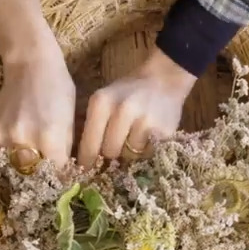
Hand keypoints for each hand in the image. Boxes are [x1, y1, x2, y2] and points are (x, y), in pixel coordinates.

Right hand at [0, 44, 74, 168]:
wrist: (30, 65)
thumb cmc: (57, 90)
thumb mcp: (69, 122)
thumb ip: (65, 152)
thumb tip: (62, 177)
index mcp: (48, 137)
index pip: (55, 174)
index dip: (60, 177)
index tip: (62, 179)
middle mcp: (23, 139)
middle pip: (31, 174)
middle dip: (39, 174)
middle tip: (44, 167)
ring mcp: (2, 135)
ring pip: (13, 165)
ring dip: (21, 163)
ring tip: (29, 148)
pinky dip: (8, 150)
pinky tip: (15, 135)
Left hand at [79, 48, 197, 165]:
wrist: (164, 79)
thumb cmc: (129, 92)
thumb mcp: (105, 99)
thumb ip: (94, 126)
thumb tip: (85, 163)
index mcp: (102, 102)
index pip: (90, 143)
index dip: (87, 160)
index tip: (85, 170)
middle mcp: (123, 110)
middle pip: (109, 152)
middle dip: (112, 151)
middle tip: (118, 142)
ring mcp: (145, 122)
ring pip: (129, 155)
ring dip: (131, 151)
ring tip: (136, 134)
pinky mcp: (163, 132)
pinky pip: (148, 154)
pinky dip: (146, 149)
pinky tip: (149, 135)